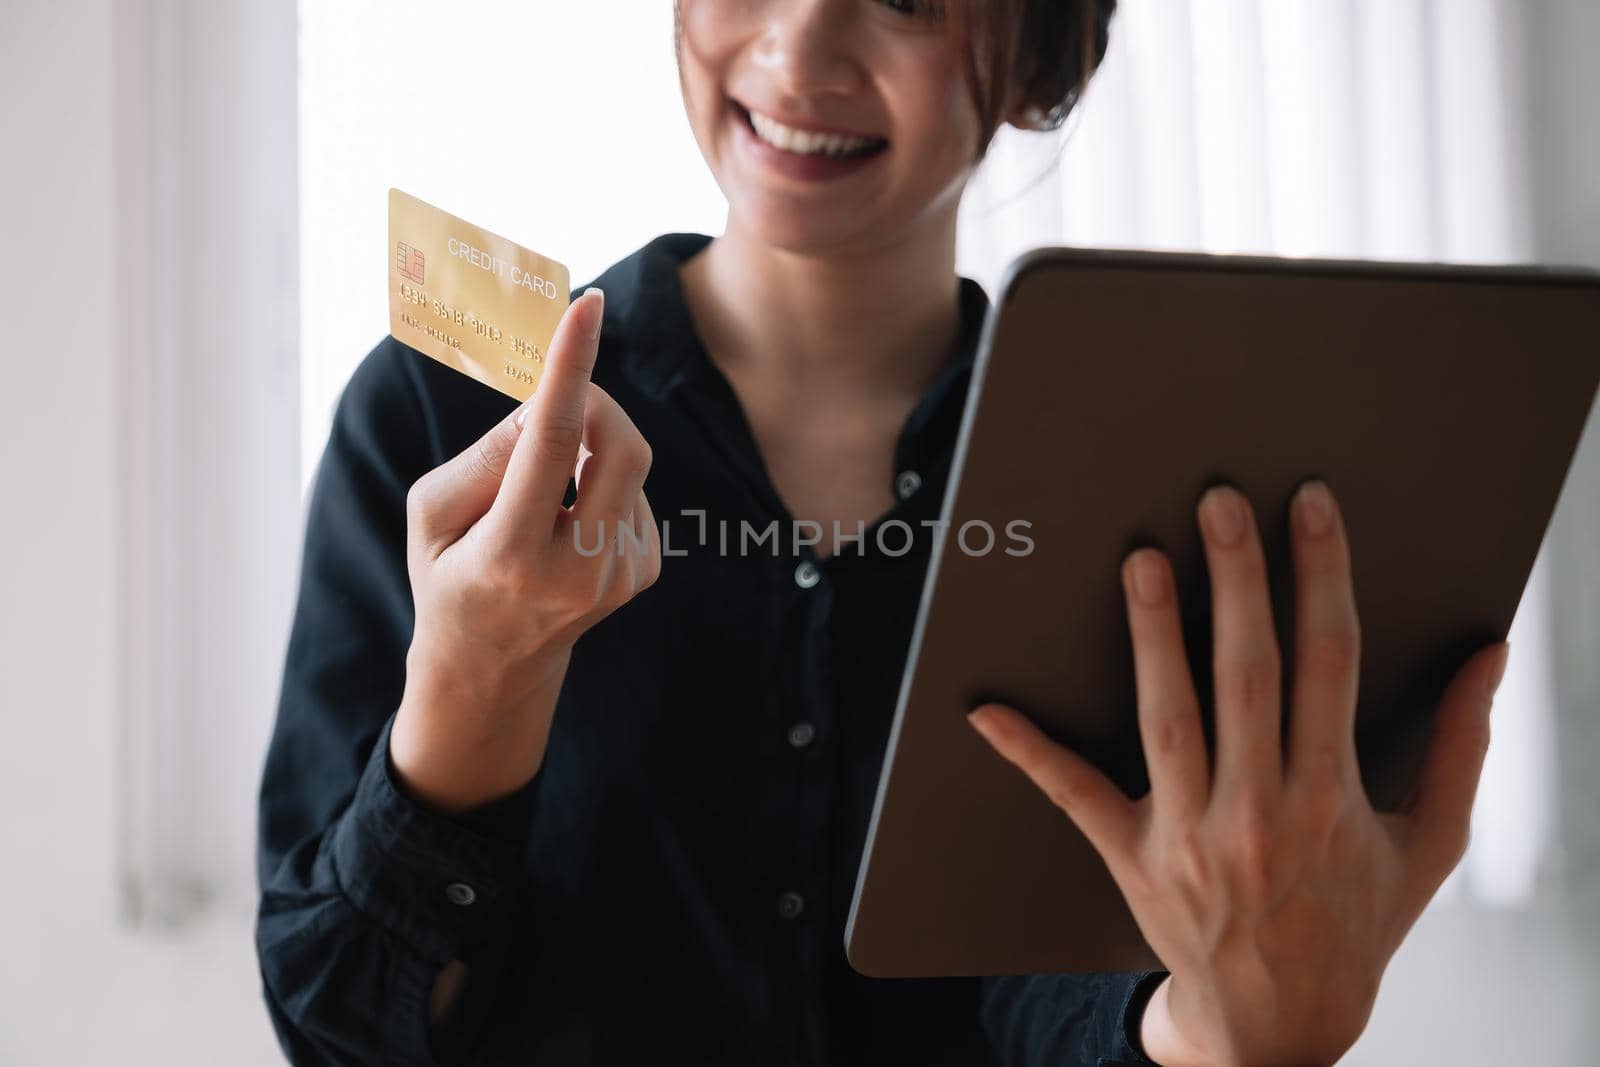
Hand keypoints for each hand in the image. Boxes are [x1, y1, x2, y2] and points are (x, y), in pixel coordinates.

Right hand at [391, 289, 660, 813]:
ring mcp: (619, 577)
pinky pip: (632, 491)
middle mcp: (577, 572)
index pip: (552, 445)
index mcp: (511, 556)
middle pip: (621, 447)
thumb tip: (551, 406)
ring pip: (626, 465)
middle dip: (594, 401)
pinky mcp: (643, 571)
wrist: (491, 667)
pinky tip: (564, 521)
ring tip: (537, 496)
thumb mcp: (433, 512)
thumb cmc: (448, 574)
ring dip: (586, 451)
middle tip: (555, 397)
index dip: (570, 369)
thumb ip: (489, 455)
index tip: (585, 309)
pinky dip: (599, 482)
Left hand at [968, 482, 1508, 1066]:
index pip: (1330, 663)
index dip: (1322, 576)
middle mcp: (1262, 812)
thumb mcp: (1430, 846)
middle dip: (1238, 582)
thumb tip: (1489, 653)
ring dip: (1154, 637)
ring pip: (1169, 718)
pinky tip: (987, 708)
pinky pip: (1075, 797)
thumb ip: (1462, 748)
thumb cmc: (1356, 923)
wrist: (1281, 1026)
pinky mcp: (1131, 859)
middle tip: (1217, 502)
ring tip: (1141, 560)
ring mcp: (1191, 836)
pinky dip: (1030, 752)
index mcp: (1333, 798)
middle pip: (1249, 677)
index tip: (1309, 506)